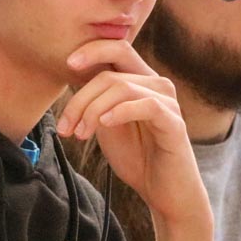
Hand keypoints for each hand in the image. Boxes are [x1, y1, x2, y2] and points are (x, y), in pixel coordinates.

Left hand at [59, 38, 207, 226]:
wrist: (163, 192)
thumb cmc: (137, 158)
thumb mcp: (106, 125)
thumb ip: (95, 102)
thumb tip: (71, 81)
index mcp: (141, 81)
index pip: (117, 48)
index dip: (92, 50)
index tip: (67, 65)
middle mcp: (157, 84)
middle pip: (111, 72)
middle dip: (81, 98)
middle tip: (66, 127)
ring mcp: (167, 102)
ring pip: (122, 87)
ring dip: (93, 110)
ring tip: (81, 134)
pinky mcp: (174, 122)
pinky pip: (147, 105)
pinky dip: (121, 111)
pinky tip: (105, 124)